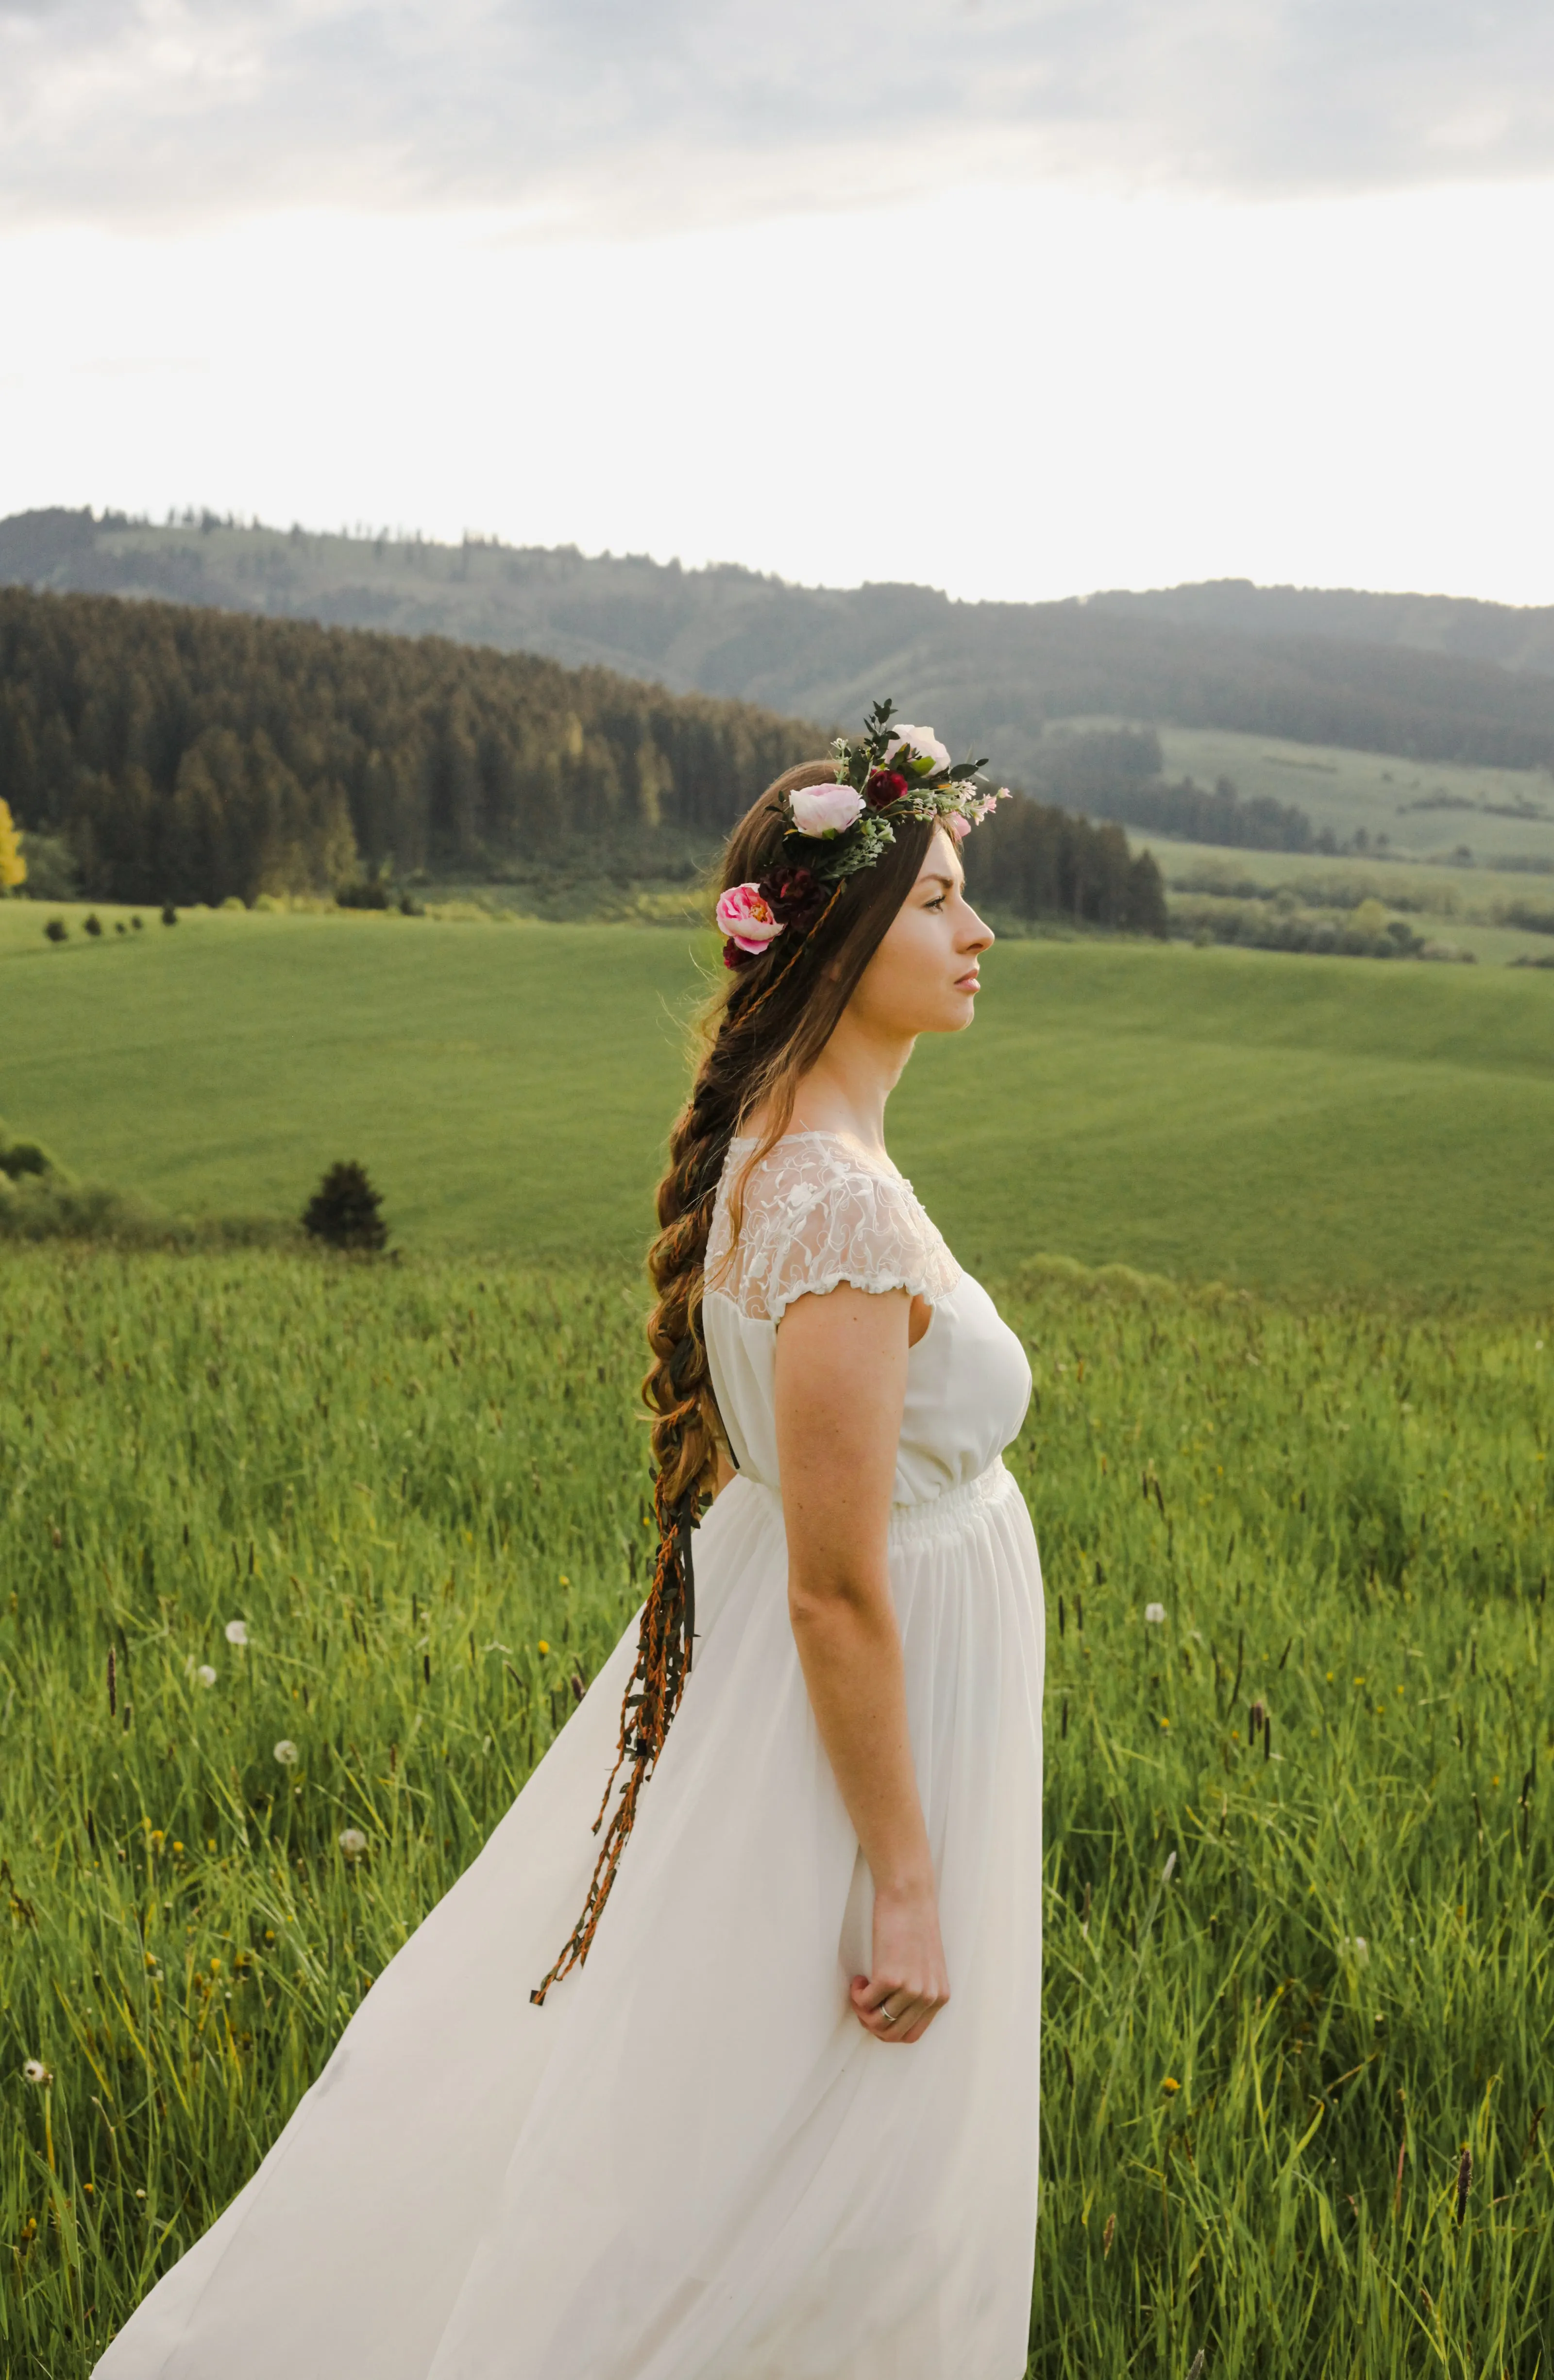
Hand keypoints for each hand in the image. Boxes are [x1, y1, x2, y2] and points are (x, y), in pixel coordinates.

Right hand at [851, 1884, 949, 2045]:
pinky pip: (864, 2003)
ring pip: (876, 2023)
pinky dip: (856, 1995)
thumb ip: (919, 1992)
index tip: (876, 2015)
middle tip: (862, 2004)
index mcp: (940, 1997)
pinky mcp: (890, 1978)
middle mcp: (928, 1997)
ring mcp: (911, 1989)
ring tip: (860, 1989)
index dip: (888, 2031)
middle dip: (871, 2024)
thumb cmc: (915, 1927)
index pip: (911, 2035)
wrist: (909, 1898)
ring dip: (861, 2010)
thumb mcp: (928, 1967)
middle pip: (892, 2034)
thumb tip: (892, 2016)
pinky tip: (858, 1979)